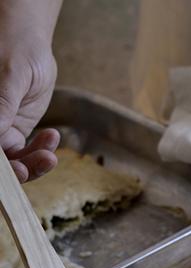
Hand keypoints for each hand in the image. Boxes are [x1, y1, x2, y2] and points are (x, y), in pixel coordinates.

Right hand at [0, 35, 59, 181]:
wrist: (29, 42)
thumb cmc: (15, 48)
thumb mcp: (10, 75)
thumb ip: (2, 103)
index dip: (1, 165)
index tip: (19, 169)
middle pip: (1, 162)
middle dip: (20, 168)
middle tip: (42, 162)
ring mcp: (0, 131)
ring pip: (14, 161)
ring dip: (34, 162)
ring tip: (51, 156)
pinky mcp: (15, 132)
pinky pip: (28, 152)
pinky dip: (42, 150)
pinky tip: (52, 137)